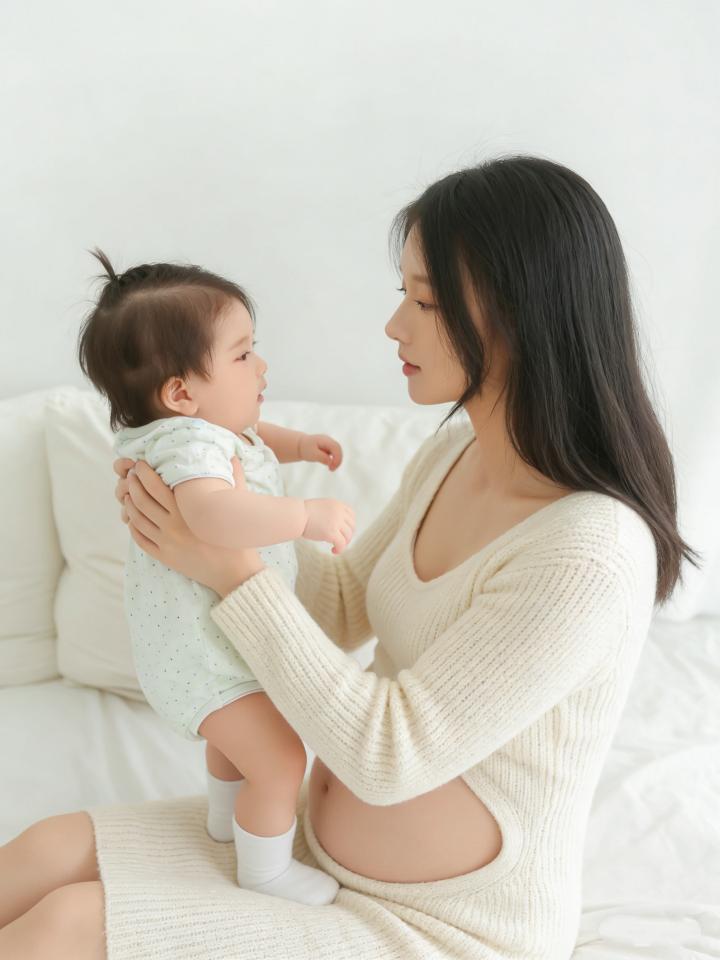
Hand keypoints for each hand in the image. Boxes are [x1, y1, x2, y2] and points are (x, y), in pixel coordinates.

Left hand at [112, 456, 264, 595]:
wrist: (235, 573)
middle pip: (142, 501)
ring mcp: (167, 543)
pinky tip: (133, 518)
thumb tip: (234, 456)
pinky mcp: (165, 557)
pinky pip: (140, 539)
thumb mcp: (237, 505)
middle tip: (131, 475)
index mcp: (187, 512)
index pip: (156, 486)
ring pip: (137, 519)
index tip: (140, 464)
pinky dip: (133, 526)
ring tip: (129, 494)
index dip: (144, 473)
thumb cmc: (238, 537)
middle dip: (133, 485)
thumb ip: (234, 478)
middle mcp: (173, 526)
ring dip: (129, 504)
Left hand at [298, 433, 342, 470]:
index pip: (336, 447)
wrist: (300, 445)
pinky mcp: (328, 448)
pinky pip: (334, 454)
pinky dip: (334, 460)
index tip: (332, 466)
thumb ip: (322, 457)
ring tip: (331, 469)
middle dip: (338, 460)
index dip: (337, 457)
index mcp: (324, 440)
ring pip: (337, 452)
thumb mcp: (312, 454)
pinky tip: (329, 466)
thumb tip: (330, 462)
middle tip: (332, 469)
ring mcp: (329, 444)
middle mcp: (328, 440)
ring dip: (336, 461)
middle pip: (338, 449)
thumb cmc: (305, 449)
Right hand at [302, 498, 354, 554]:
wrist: (296, 515)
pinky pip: (341, 544)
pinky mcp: (331, 532)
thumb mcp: (321, 507)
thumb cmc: (303, 513)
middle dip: (347, 535)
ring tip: (335, 547)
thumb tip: (337, 527)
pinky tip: (333, 551)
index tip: (344, 531)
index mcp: (337, 504)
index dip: (349, 525)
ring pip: (348, 536)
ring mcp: (336, 522)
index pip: (351, 515)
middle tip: (340, 542)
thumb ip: (331, 513)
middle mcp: (339, 512)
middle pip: (351, 526)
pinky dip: (340, 549)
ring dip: (344, 543)